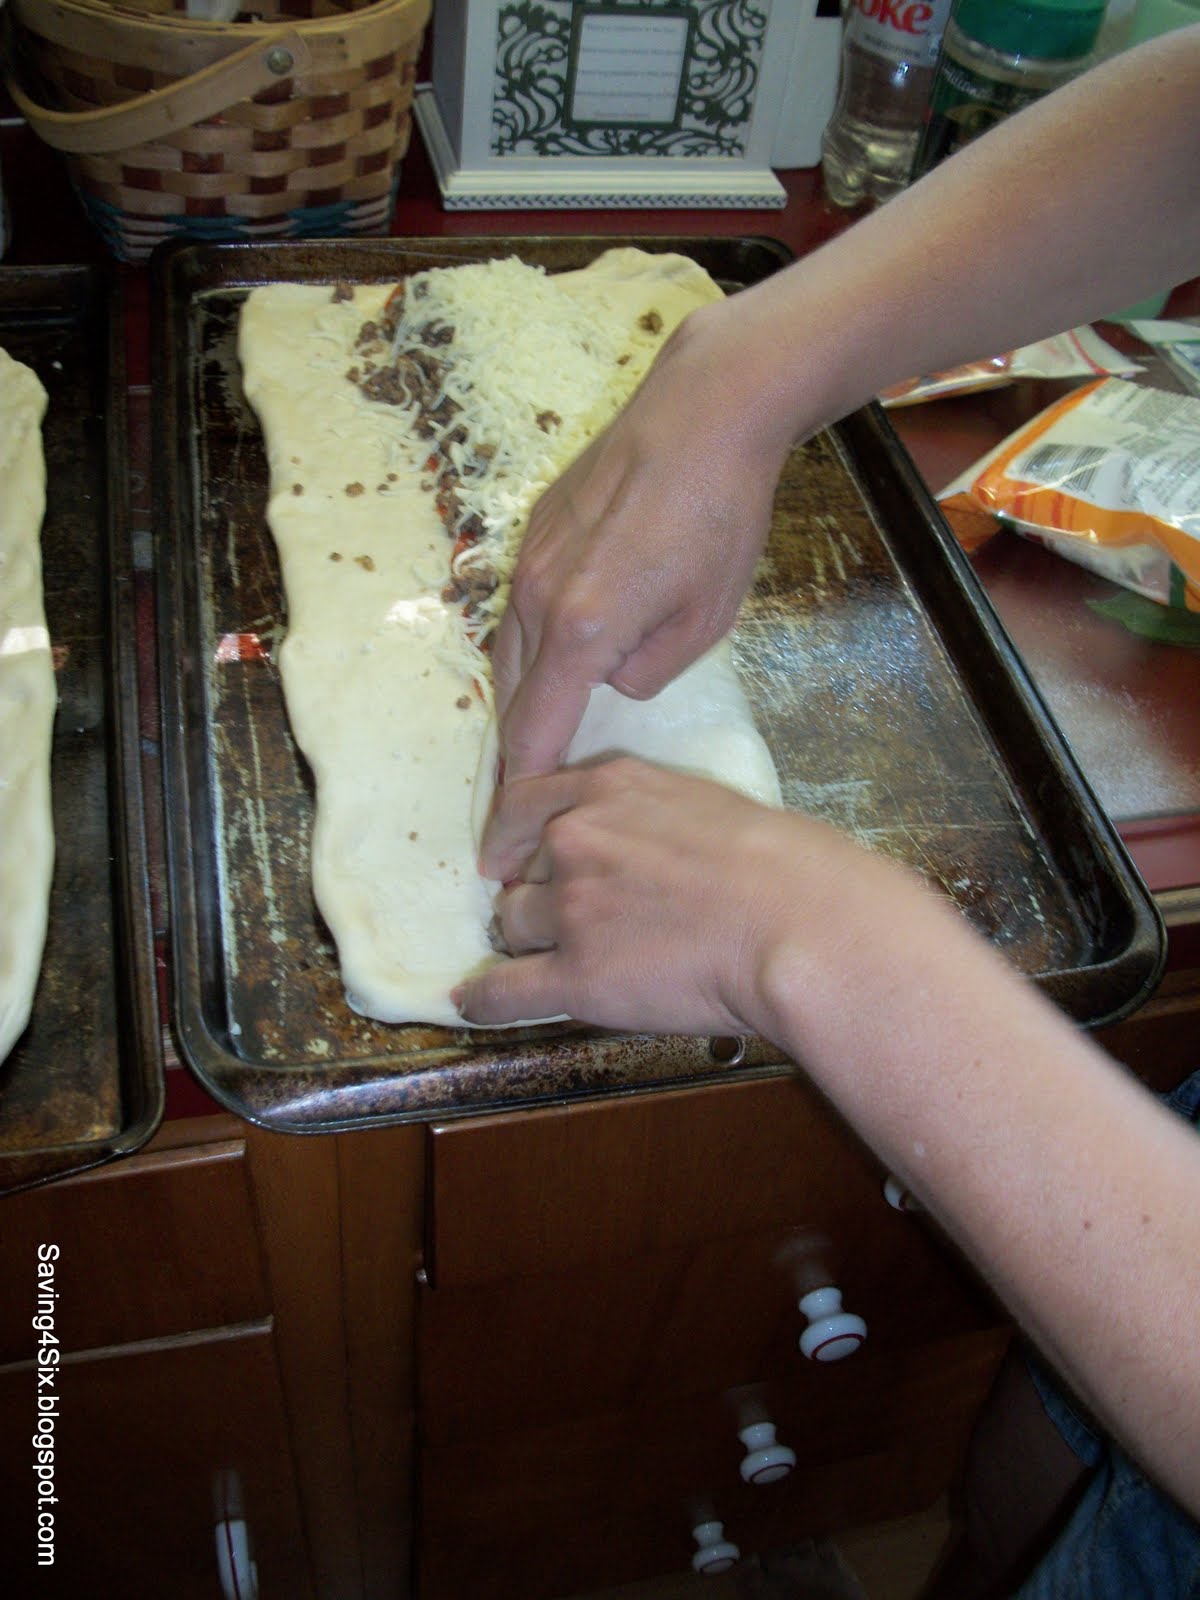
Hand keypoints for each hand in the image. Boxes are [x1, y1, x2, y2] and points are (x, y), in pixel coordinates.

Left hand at [457, 757, 858, 1035]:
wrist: (796, 922)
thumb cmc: (782, 865)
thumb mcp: (703, 803)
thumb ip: (649, 818)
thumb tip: (642, 850)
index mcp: (607, 788)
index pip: (523, 802)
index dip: (511, 836)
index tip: (508, 856)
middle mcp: (575, 839)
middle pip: (522, 872)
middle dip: (540, 895)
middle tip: (579, 919)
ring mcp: (570, 909)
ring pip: (515, 927)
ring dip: (535, 942)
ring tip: (576, 958)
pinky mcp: (576, 977)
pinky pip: (504, 991)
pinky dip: (484, 1000)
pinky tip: (469, 1005)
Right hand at [489, 297, 794, 788]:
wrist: (703, 411)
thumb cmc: (719, 519)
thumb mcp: (704, 620)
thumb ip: (646, 671)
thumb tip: (609, 678)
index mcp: (579, 628)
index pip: (533, 728)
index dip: (520, 786)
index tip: (505, 832)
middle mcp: (536, 595)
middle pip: (510, 692)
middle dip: (514, 747)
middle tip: (518, 798)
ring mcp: (530, 557)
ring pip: (509, 647)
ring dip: (519, 694)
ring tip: (532, 734)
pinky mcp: (537, 528)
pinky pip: (522, 606)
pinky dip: (530, 643)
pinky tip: (554, 654)